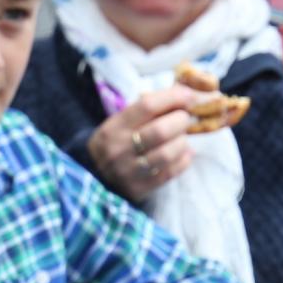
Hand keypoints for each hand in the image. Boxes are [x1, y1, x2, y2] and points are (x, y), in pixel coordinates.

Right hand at [86, 86, 200, 202]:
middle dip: (181, 121)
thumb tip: (184, 94)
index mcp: (114, 126)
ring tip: (182, 138)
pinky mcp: (139, 188)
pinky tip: (184, 153)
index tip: (189, 96)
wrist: (93, 176)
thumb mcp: (121, 122)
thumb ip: (148, 109)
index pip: (148, 106)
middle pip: (161, 131)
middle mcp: (120, 148)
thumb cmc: (115, 142)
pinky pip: (170, 173)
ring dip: (183, 142)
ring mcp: (129, 171)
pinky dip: (183, 160)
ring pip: (167, 154)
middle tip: (185, 119)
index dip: (173, 98)